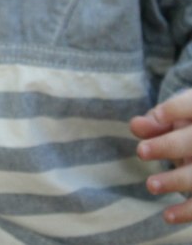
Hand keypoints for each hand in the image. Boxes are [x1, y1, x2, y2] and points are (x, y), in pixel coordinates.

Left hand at [130, 89, 191, 223]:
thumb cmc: (187, 121)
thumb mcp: (173, 116)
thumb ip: (155, 121)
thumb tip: (135, 126)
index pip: (190, 105)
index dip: (177, 109)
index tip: (159, 115)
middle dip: (167, 146)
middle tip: (141, 151)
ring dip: (175, 181)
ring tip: (150, 185)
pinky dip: (187, 211)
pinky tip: (167, 215)